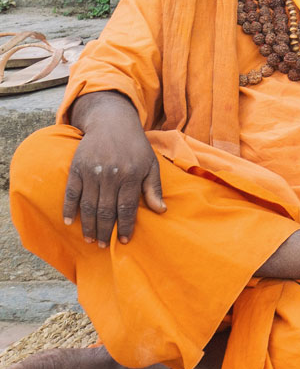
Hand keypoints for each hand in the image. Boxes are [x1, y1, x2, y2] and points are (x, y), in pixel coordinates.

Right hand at [63, 90, 163, 244]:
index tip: (123, 241)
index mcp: (131, 175)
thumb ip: (154, 188)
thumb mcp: (151, 164)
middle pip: (106, 210)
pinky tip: (69, 222)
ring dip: (88, 225)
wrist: (112, 123)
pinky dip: (69, 208)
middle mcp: (111, 175)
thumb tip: (161, 211)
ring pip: (88, 205)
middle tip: (103, 245)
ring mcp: (92, 172)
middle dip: (105, 231)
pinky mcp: (77, 168)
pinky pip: (71, 192)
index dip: (125, 226)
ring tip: (90, 239)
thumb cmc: (135, 147)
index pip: (127, 207)